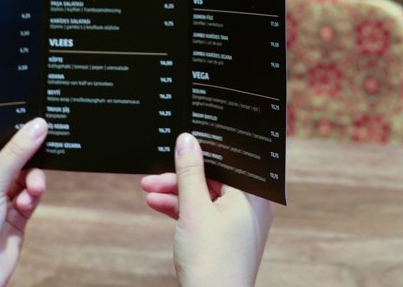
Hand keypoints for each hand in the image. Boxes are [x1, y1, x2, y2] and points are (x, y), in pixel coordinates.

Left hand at [0, 118, 47, 286]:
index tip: (33, 120)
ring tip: (33, 189)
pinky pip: (30, 197)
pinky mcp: (13, 218)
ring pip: (25, 178)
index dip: (10, 131)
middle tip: (43, 150)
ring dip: (32, 180)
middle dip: (28, 157)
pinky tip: (28, 203)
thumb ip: (15, 155)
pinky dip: (32, 197)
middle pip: (12, 159)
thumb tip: (37, 125)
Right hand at [140, 133, 273, 286]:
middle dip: (180, 176)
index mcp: (253, 194)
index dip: (202, 150)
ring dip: (177, 192)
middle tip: (153, 175)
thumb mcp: (194, 210)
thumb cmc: (212, 263)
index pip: (228, 160)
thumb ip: (189, 172)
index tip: (179, 144)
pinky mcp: (226, 237)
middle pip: (213, 178)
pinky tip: (158, 204)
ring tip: (149, 190)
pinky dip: (183, 210)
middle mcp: (251, 206)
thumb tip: (187, 140)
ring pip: (206, 196)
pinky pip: (205, 213)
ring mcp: (239, 223)